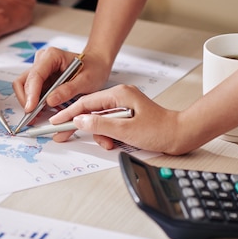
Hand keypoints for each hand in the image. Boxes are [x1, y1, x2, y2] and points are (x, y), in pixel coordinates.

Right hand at [13, 47, 110, 121]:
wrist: (97, 65)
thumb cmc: (93, 68)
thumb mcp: (86, 80)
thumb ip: (68, 90)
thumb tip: (50, 101)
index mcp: (52, 56)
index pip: (35, 75)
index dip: (31, 93)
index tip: (31, 108)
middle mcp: (42, 61)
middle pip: (24, 81)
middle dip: (26, 100)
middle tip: (32, 116)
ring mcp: (40, 69)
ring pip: (24, 87)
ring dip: (28, 101)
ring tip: (37, 114)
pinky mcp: (41, 78)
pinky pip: (31, 91)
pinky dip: (33, 102)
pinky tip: (41, 110)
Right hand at [48, 84, 192, 154]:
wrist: (182, 135)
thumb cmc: (160, 130)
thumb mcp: (126, 130)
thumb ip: (100, 125)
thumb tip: (79, 121)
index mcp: (118, 94)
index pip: (85, 103)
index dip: (68, 113)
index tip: (55, 122)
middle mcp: (119, 96)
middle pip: (90, 111)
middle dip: (80, 126)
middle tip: (62, 135)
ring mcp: (123, 105)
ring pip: (99, 120)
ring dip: (100, 134)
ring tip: (110, 144)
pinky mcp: (126, 115)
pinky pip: (108, 124)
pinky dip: (108, 135)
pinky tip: (115, 142)